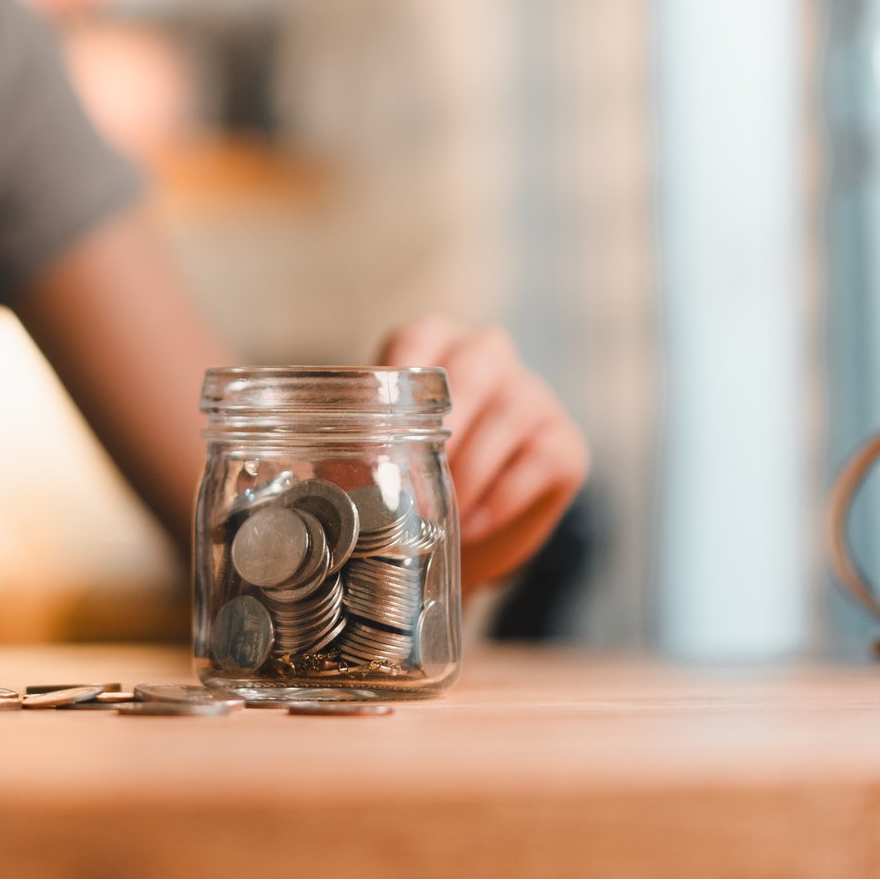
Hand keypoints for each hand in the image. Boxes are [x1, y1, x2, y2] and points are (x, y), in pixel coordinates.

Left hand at [374, 317, 587, 589]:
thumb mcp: (373, 456)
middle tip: (413, 488)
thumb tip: (314, 468)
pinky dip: (501, 497)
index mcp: (431, 342)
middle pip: (471, 371)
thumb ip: (351, 446)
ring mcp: (533, 395)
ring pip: (510, 414)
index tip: (381, 440)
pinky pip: (541, 459)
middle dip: (441, 433)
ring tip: (438, 518)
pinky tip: (470, 526)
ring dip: (469, 472)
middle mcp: (486, 355)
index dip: (399, 388)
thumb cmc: (404, 480)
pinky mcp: (565, 442)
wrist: (459, 537)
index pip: (417, 341)